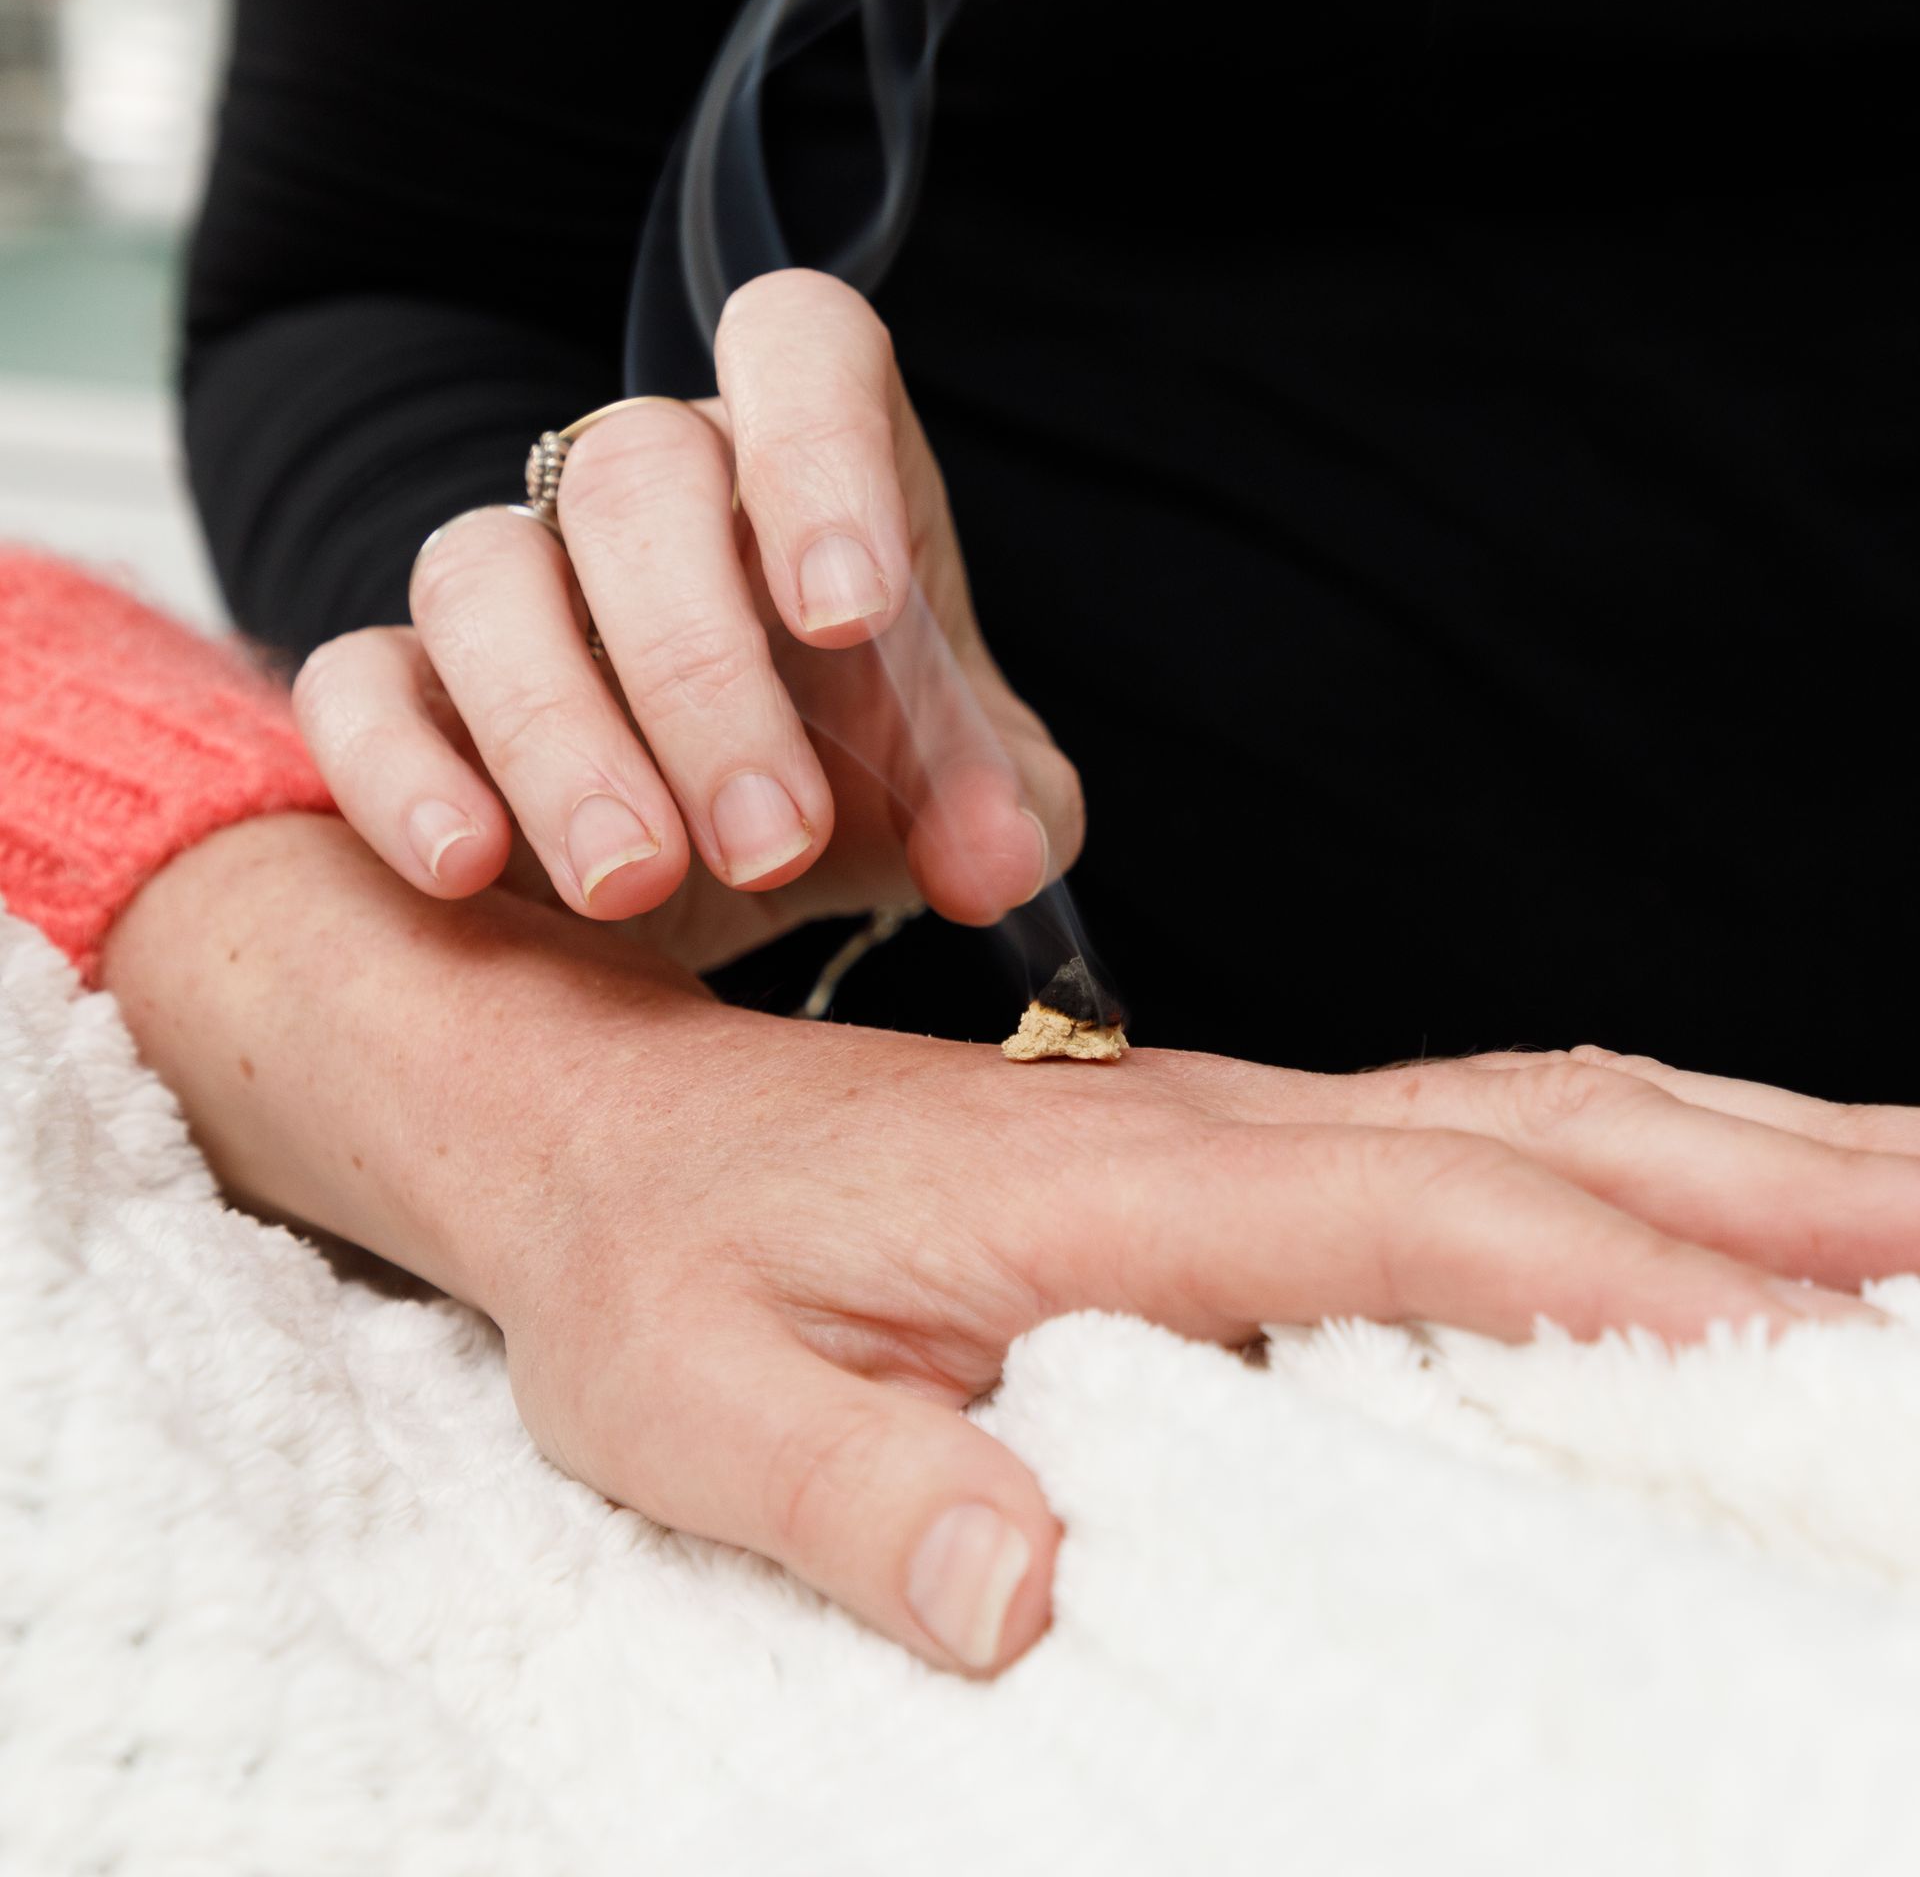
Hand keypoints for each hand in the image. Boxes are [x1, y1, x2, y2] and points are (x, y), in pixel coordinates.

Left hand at [102, 819, 1911, 1678]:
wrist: (602, 1120)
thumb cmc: (652, 1266)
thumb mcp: (691, 1407)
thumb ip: (854, 1493)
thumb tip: (1028, 1593)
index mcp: (1094, 1191)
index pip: (1402, 1216)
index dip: (1615, 1266)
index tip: (1817, 1315)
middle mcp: (1191, 1124)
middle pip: (1524, 1127)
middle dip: (1765, 1174)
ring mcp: (1212, 1115)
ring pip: (1516, 1101)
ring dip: (1722, 1136)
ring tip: (1906, 1181)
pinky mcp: (1206, 1136)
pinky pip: (1452, 1119)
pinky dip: (1610, 1137)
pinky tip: (1693, 1165)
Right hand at [291, 269, 1080, 970]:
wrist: (744, 856)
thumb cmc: (864, 777)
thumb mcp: (961, 797)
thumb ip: (999, 806)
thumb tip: (995, 862)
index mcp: (809, 462)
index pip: (799, 348)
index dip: (818, 455)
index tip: (849, 619)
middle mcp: (654, 487)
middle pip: (634, 477)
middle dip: (700, 670)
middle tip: (769, 844)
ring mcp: (519, 573)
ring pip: (482, 572)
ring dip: (559, 735)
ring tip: (637, 883)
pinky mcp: (409, 684)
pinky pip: (352, 683)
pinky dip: (396, 773)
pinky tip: (467, 871)